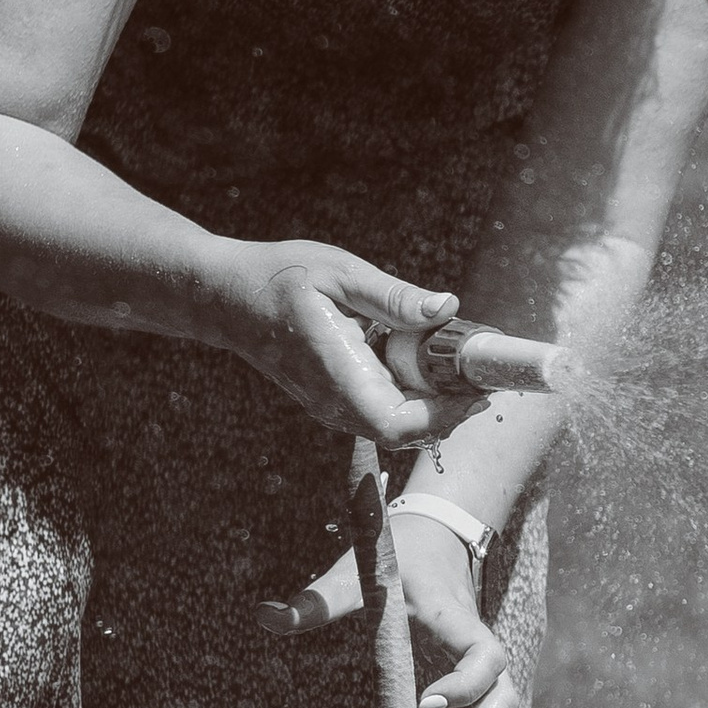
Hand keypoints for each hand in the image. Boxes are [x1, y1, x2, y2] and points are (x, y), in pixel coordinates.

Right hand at [214, 243, 480, 446]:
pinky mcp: (333, 401)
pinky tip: (426, 365)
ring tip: (461, 368)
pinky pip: (382, 413)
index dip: (446, 415)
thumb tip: (448, 307)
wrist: (226, 297)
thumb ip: (394, 297)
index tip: (477, 388)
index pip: (400, 424)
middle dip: (451, 411)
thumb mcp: (339, 274)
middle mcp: (334, 403)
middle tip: (481, 375)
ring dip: (435, 406)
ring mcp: (332, 407)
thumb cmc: (278, 278)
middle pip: (406, 433)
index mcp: (338, 375)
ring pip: (396, 427)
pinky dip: (413, 398)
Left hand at [259, 510, 521, 707]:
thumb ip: (318, 598)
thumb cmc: (396, 558)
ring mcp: (478, 666)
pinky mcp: (470, 681)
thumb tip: (265, 616)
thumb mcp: (358, 572)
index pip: (483, 655)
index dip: (464, 683)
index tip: (423, 704)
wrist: (436, 540)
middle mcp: (476, 645)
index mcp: (455, 618)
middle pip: (502, 696)